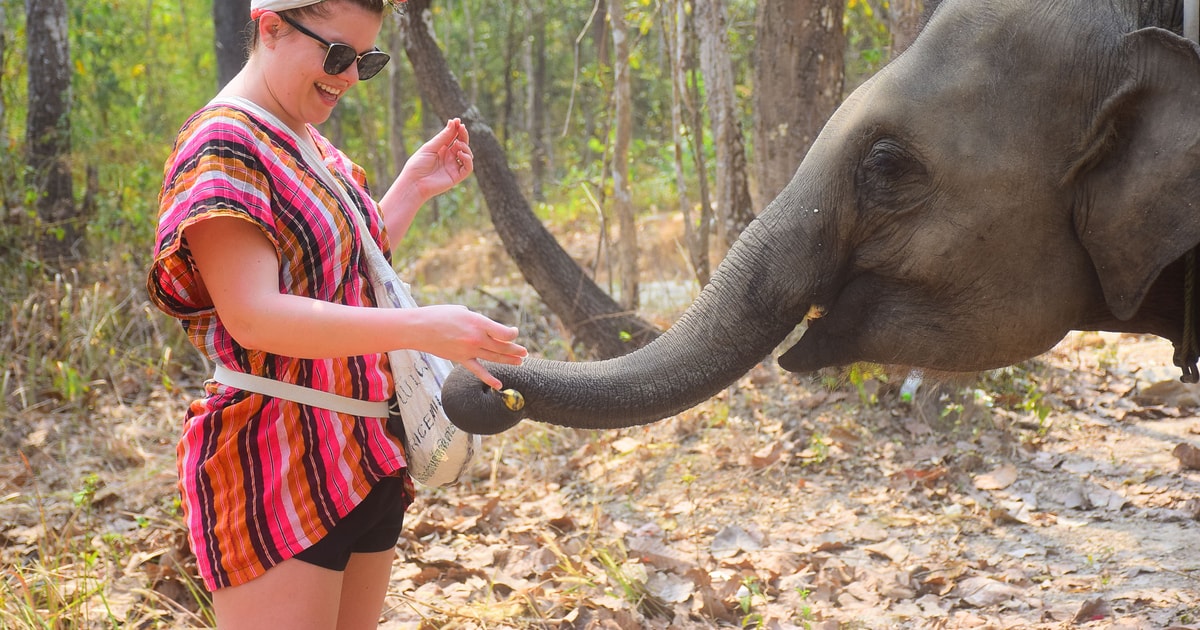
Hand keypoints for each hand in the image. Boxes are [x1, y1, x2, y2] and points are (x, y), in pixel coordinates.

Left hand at [401, 119, 472, 200]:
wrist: (413, 183)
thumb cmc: (417, 165)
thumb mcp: (430, 147)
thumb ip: (443, 136)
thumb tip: (453, 122)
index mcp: (441, 149)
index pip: (453, 137)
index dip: (457, 129)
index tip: (457, 121)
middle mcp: (449, 158)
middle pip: (462, 144)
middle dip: (463, 135)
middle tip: (461, 127)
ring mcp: (453, 167)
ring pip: (467, 155)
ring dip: (465, 147)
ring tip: (456, 144)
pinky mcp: (456, 177)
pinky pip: (468, 168)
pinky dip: (467, 159)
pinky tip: (460, 153)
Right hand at [410, 304, 525, 389]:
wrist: (419, 328)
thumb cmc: (439, 315)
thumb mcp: (462, 310)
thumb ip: (477, 320)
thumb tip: (485, 326)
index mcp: (478, 323)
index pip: (504, 333)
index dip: (513, 334)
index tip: (514, 333)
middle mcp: (476, 338)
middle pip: (502, 347)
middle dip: (516, 350)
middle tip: (525, 353)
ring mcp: (469, 351)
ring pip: (494, 358)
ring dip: (509, 361)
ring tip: (520, 362)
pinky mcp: (460, 359)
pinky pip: (478, 371)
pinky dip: (489, 379)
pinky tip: (499, 385)